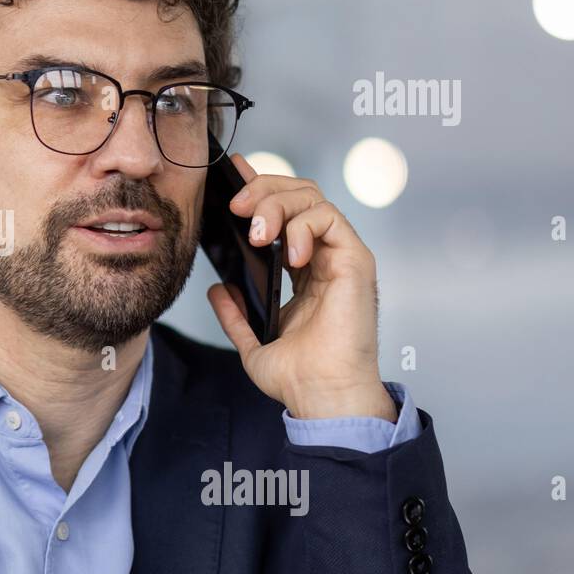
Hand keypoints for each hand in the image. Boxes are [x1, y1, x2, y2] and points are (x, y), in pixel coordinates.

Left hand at [206, 153, 395, 421]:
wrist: (321, 396)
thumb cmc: (298, 376)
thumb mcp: (253, 340)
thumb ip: (235, 314)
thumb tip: (218, 288)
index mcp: (303, 270)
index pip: (284, 212)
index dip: (259, 188)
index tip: (231, 177)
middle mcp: (323, 257)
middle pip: (297, 193)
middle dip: (262, 190)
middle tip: (235, 208)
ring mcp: (341, 256)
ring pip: (312, 197)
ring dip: (276, 204)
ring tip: (256, 233)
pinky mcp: (355, 260)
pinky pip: (330, 218)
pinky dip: (303, 225)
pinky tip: (288, 252)